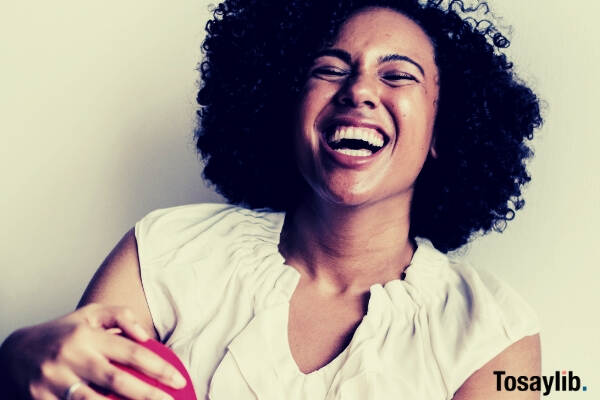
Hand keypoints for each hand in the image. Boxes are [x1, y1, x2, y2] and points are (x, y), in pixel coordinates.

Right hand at [0, 303, 185, 399]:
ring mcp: (54, 382)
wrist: (13, 353)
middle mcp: (71, 357)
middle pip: (117, 381)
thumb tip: (146, 336)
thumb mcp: (90, 314)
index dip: (159, 368)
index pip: (132, 353)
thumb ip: (121, 316)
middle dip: (147, 395)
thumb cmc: (62, 333)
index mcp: (88, 335)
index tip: (178, 380)